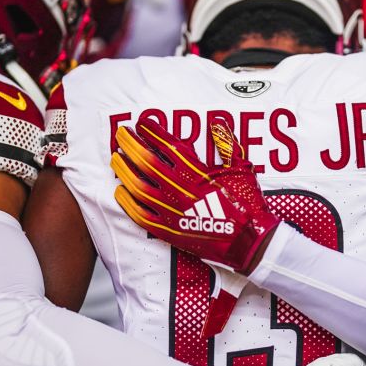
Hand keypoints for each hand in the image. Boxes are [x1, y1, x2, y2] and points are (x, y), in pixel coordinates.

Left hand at [111, 121, 279, 274]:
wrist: (250, 243)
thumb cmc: (247, 204)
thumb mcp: (242, 170)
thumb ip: (227, 145)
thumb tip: (217, 124)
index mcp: (197, 173)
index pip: (168, 145)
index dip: (153, 131)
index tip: (142, 122)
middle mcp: (180, 190)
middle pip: (147, 162)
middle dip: (131, 145)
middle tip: (121, 134)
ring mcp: (172, 212)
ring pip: (138, 187)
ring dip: (124, 170)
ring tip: (116, 158)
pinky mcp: (169, 231)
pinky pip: (140, 215)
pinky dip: (127, 203)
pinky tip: (120, 191)